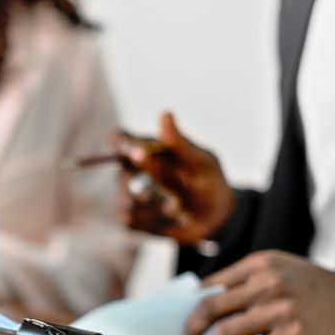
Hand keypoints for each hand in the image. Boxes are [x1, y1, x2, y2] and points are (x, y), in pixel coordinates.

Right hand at [112, 112, 234, 244]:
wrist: (214, 220)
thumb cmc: (210, 183)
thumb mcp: (202, 163)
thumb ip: (179, 143)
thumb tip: (165, 114)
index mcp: (147, 149)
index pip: (121, 139)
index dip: (121, 144)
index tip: (138, 154)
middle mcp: (133, 170)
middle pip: (120, 175)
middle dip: (145, 187)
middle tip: (173, 196)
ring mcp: (130, 195)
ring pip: (124, 199)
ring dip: (153, 206)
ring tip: (176, 208)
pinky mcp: (131, 218)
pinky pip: (128, 219)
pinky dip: (149, 221)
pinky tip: (165, 219)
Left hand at [184, 251, 334, 334]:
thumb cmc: (321, 291)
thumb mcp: (285, 270)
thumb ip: (251, 280)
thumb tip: (209, 299)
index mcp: (261, 264)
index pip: (213, 284)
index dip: (194, 303)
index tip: (188, 316)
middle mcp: (267, 283)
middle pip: (210, 306)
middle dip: (193, 325)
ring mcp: (279, 309)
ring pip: (225, 331)